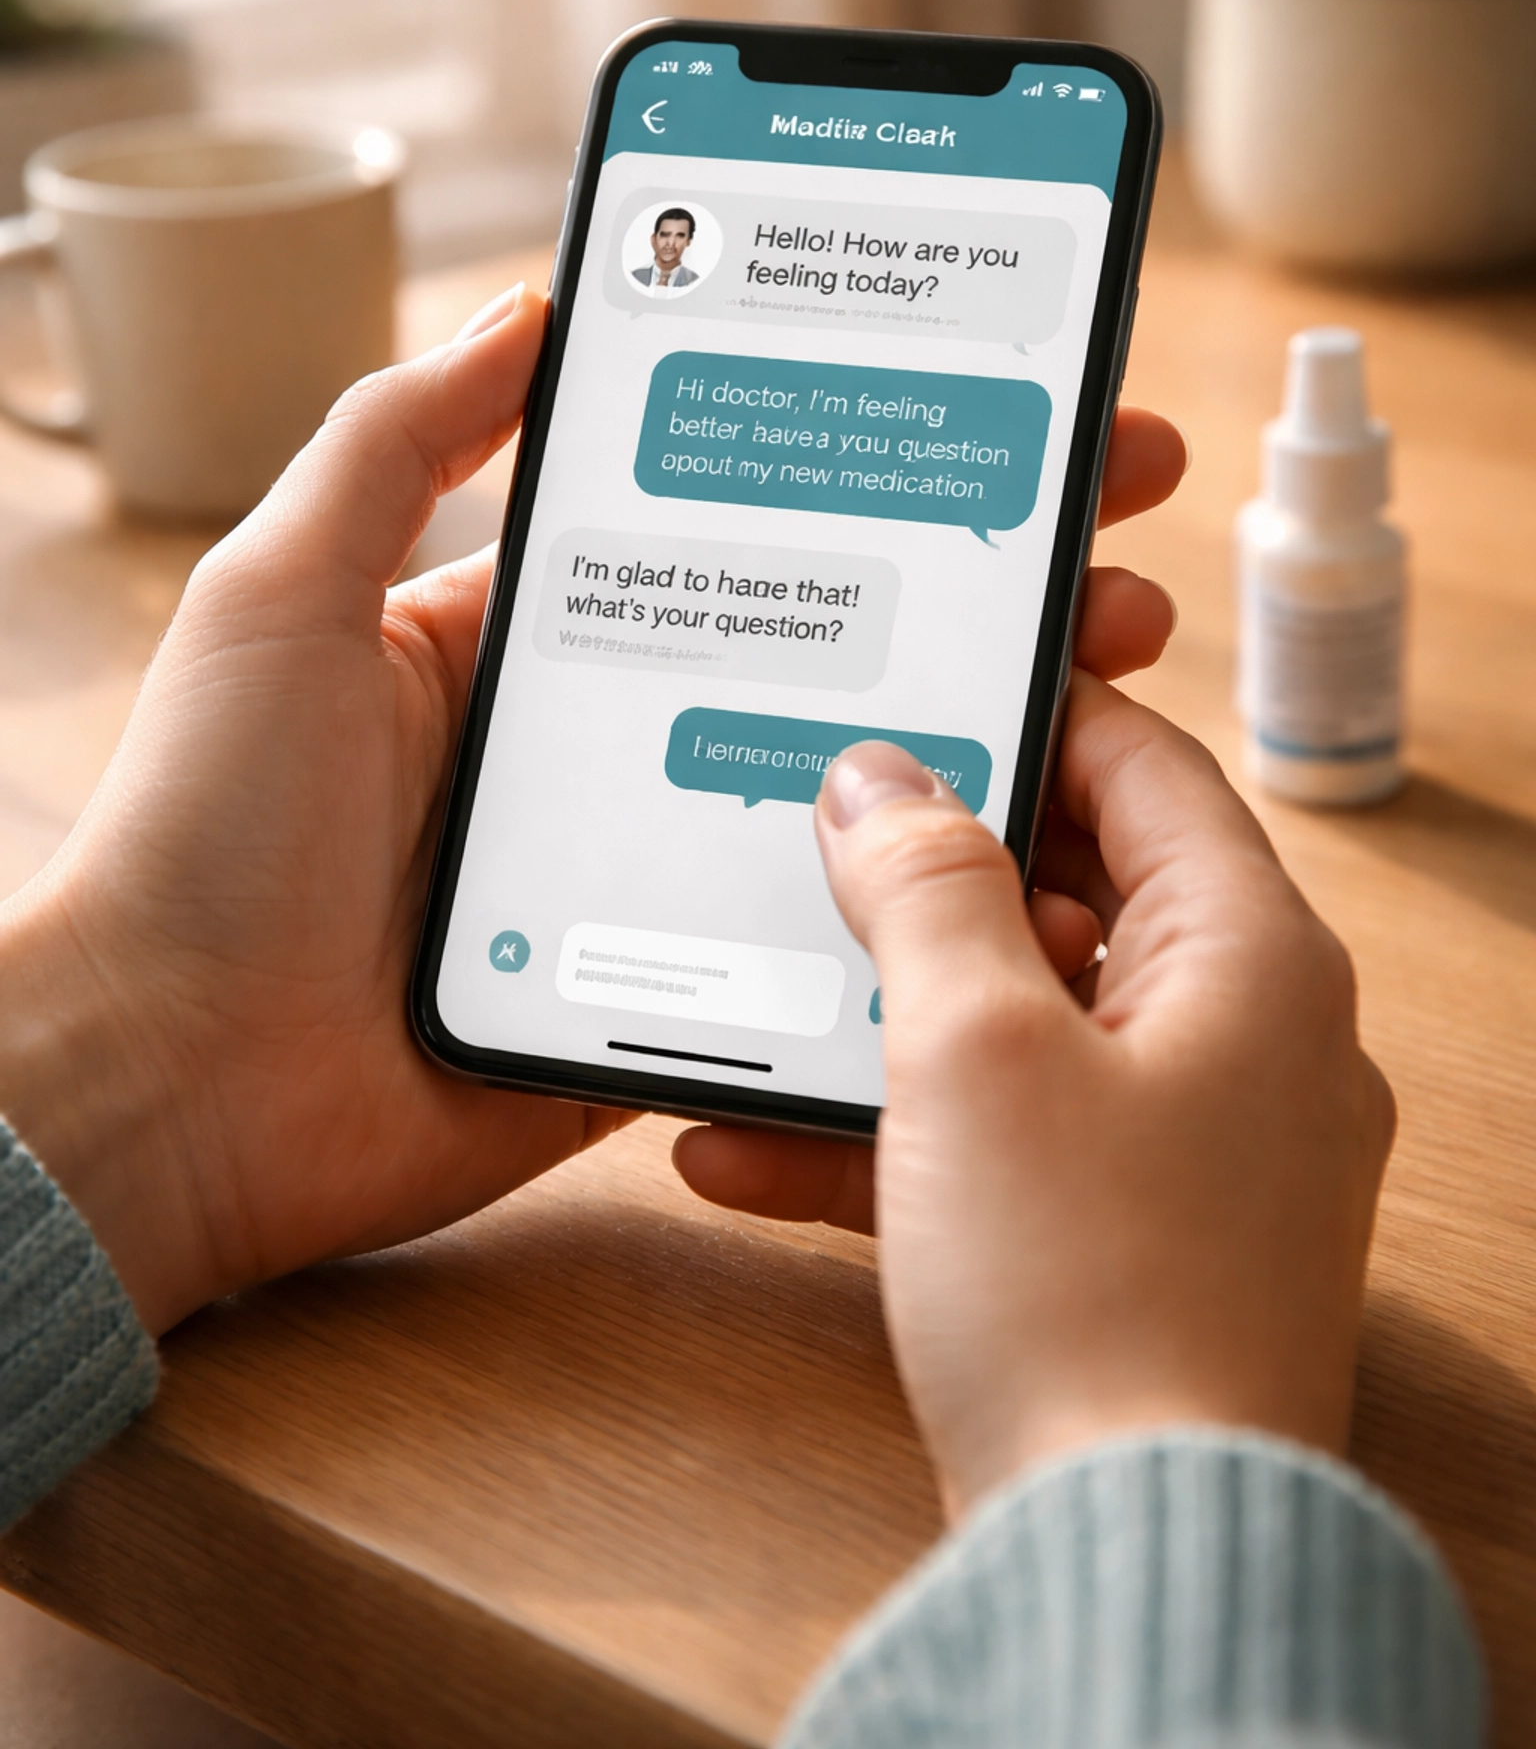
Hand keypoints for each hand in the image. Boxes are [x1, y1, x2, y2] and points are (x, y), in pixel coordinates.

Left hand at [0, 264, 1179, 1337]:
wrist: (176, 1089)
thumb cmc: (211, 830)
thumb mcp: (286, 590)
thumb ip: (398, 439)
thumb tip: (533, 299)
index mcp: (538, 634)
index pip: (744, 526)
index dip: (869, 468)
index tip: (996, 414)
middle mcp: (615, 740)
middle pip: (834, 647)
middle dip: (981, 585)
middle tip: (1115, 537)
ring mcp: (655, 870)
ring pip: (856, 792)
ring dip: (989, 733)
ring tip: (1112, 673)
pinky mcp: (674, 993)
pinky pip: (825, 942)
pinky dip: (933, 906)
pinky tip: (1043, 863)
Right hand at [671, 404, 1188, 1236]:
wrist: (1127, 1563)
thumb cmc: (1092, 1297)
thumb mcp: (979, 1053)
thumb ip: (926, 883)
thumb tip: (873, 768)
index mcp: (1246, 953)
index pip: (1137, 759)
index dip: (1017, 692)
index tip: (905, 667)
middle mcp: (1229, 1032)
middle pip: (1063, 881)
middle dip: (917, 856)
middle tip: (797, 801)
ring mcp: (1168, 1143)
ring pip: (997, 1020)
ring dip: (861, 1002)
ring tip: (742, 960)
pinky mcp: (1099, 1238)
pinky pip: (970, 1143)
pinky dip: (861, 1127)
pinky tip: (728, 1130)